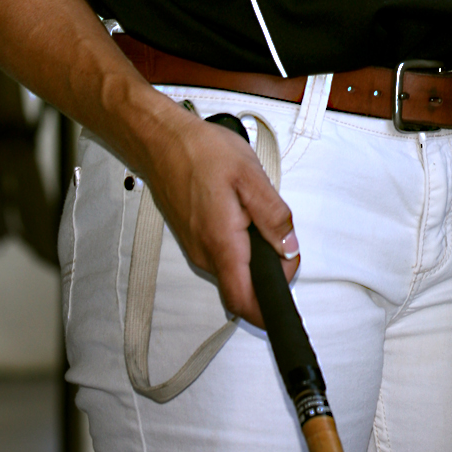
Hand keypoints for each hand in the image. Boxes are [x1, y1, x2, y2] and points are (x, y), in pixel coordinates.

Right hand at [139, 105, 299, 327]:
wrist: (162, 141)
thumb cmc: (200, 152)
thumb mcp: (250, 177)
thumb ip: (273, 216)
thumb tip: (289, 246)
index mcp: (222, 243)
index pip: (244, 302)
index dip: (269, 310)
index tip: (286, 292)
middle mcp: (205, 254)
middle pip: (242, 288)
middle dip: (268, 272)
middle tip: (279, 238)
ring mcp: (196, 248)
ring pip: (233, 270)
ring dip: (252, 255)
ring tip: (257, 216)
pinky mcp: (192, 238)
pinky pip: (221, 254)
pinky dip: (238, 244)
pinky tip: (240, 213)